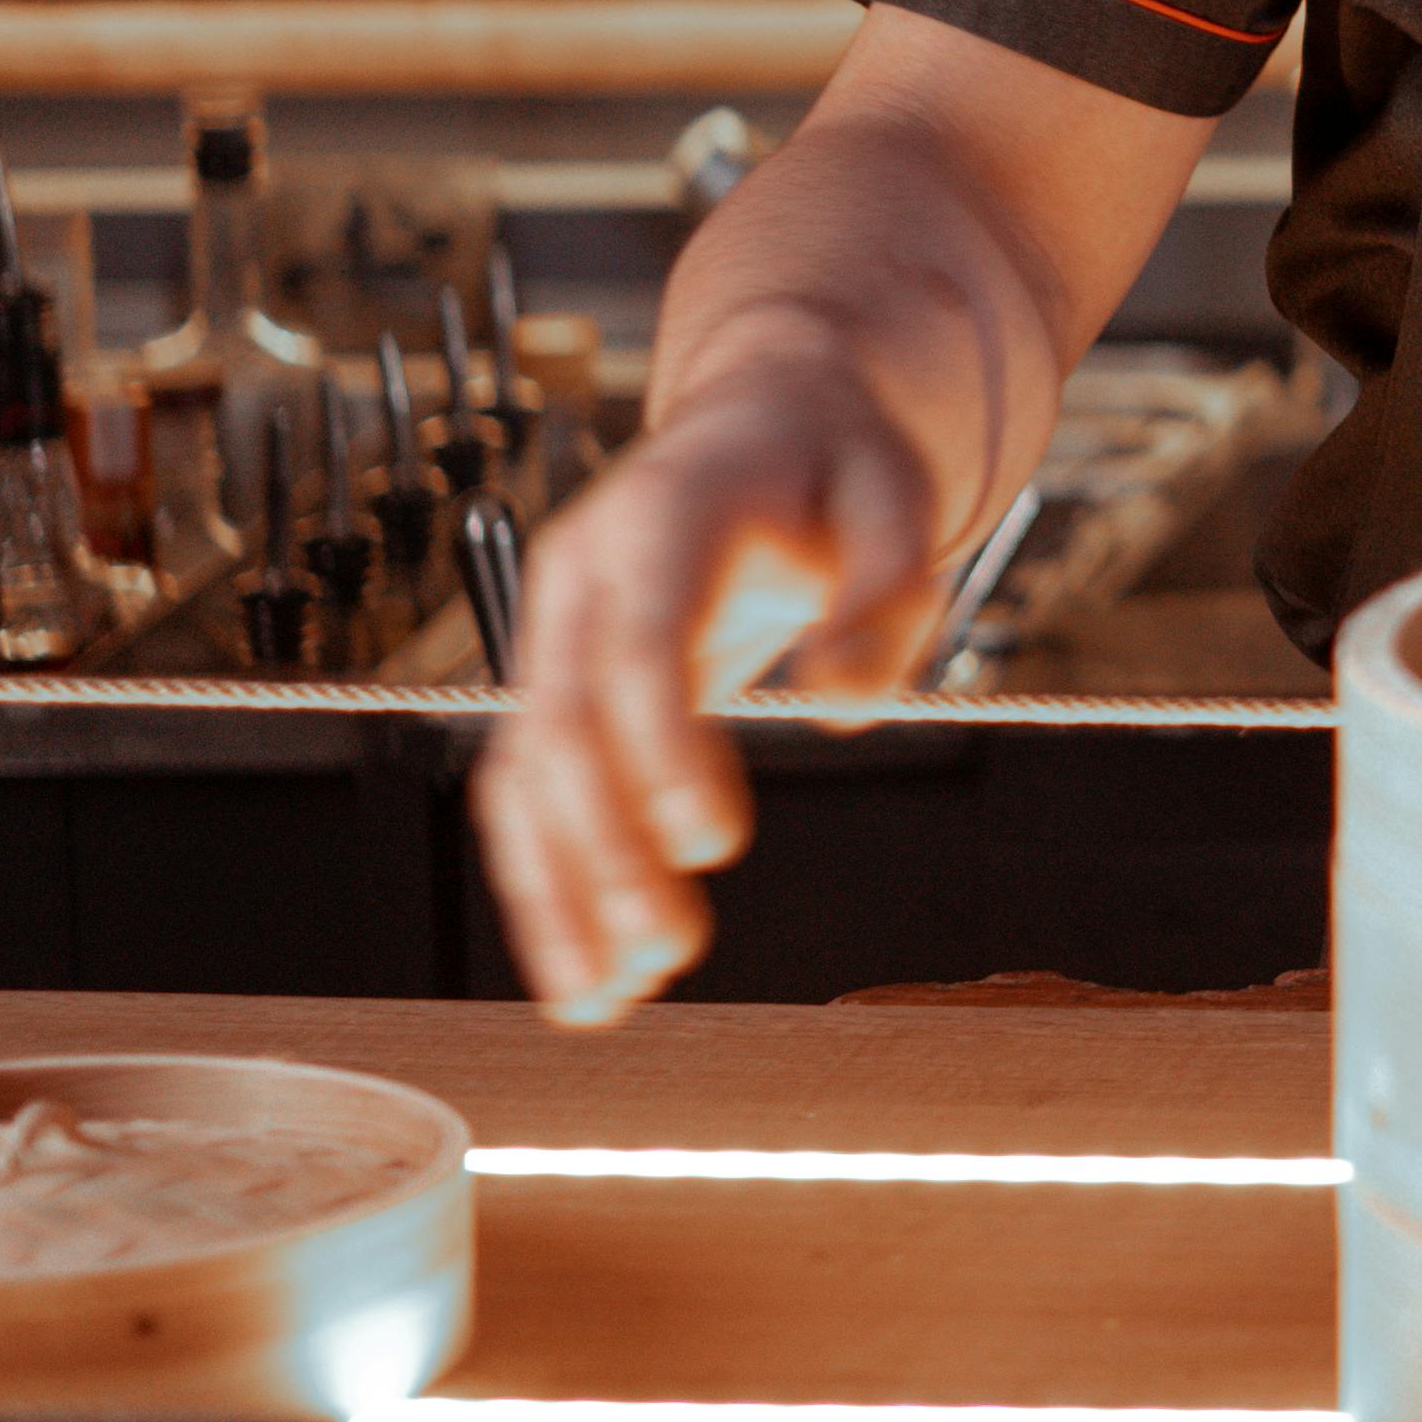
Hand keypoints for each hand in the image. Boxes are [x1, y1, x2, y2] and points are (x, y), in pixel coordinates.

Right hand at [469, 374, 972, 1023]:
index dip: (660, 749)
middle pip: (565, 731)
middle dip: (603, 850)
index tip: (709, 844)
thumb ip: (888, 592)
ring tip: (604, 1002)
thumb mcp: (896, 493)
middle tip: (666, 950)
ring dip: (556, 894)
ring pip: (525, 780)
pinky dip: (552, 885)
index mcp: (663, 519)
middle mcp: (583, 583)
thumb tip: (847, 705)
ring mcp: (558, 639)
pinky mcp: (564, 691)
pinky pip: (534, 798)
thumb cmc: (835, 460)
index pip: (639, 647)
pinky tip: (586, 972)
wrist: (766, 419)